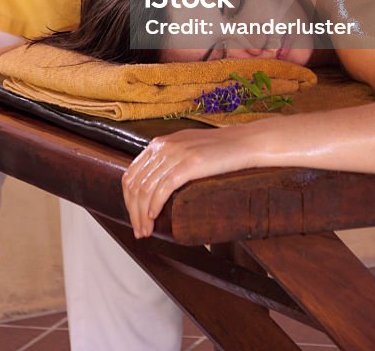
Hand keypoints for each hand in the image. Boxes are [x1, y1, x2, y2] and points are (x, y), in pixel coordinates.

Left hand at [122, 127, 255, 237]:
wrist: (245, 142)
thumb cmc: (219, 151)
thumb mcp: (187, 150)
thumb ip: (169, 160)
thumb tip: (154, 185)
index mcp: (160, 144)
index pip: (131, 175)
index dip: (128, 201)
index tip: (135, 220)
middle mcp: (164, 146)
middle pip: (135, 184)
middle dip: (133, 212)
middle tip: (140, 232)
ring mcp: (176, 154)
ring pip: (146, 188)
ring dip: (142, 214)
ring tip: (147, 231)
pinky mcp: (190, 164)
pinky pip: (163, 187)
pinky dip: (154, 205)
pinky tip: (155, 216)